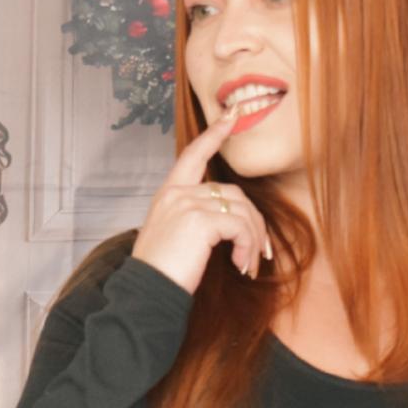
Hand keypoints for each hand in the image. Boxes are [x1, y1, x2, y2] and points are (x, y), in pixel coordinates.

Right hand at [130, 96, 274, 296]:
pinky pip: (240, 228)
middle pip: (234, 193)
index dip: (214, 134)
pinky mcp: (201, 221)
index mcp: (168, 193)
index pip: (193, 154)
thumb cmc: (161, 271)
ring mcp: (188, 204)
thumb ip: (193, 218)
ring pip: (242, 212)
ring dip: (253, 240)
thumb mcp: (172, 235)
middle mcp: (177, 193)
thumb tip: (228, 223)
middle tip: (261, 252)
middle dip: (254, 223)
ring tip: (250, 265)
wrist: (146, 292)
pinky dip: (248, 248)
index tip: (232, 115)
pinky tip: (242, 267)